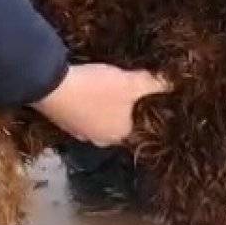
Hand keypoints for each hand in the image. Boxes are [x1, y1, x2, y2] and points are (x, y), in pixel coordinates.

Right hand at [31, 63, 169, 146]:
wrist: (49, 85)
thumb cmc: (97, 89)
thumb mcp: (131, 83)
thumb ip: (155, 84)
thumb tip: (175, 84)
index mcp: (120, 136)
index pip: (139, 129)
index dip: (144, 113)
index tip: (147, 98)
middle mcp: (100, 141)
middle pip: (118, 124)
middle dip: (124, 110)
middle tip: (129, 90)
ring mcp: (79, 133)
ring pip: (99, 120)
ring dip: (104, 108)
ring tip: (110, 88)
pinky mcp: (62, 122)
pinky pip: (82, 114)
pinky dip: (87, 104)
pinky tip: (88, 89)